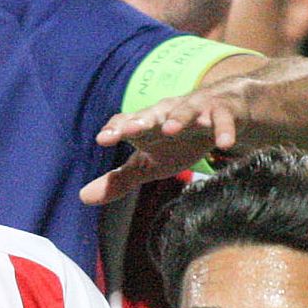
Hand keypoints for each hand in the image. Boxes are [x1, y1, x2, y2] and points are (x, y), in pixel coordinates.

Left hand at [83, 79, 248, 203]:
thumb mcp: (149, 163)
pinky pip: (223, 120)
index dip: (115, 129)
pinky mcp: (223, 113)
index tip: (103, 139)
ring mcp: (195, 110)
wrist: (222, 113)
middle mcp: (167, 113)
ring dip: (178, 118)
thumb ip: (119, 179)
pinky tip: (225, 144)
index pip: (126, 124)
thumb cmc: (179, 141)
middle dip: (140, 121)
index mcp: (146, 126)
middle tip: (127, 130)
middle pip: (151, 115)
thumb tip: (83, 197)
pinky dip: (224, 130)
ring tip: (170, 129)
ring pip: (186, 111)